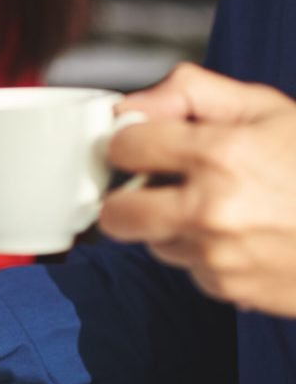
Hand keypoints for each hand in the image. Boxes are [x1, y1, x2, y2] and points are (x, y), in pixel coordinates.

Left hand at [100, 62, 295, 316]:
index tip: (142, 145)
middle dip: (129, 197)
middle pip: (116, 213)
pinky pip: (188, 270)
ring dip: (171, 227)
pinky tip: (242, 237)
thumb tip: (134, 104)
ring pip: (152, 243)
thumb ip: (192, 93)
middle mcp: (212, 209)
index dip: (131, 143)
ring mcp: (218, 256)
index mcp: (220, 154)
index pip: (123, 147)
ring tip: (221, 209)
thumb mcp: (268, 109)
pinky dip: (204, 256)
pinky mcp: (228, 290)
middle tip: (156, 185)